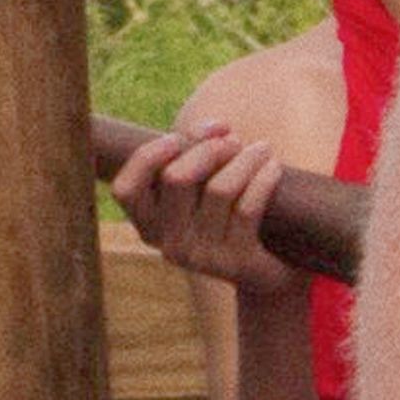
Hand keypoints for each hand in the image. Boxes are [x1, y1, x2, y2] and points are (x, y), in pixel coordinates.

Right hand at [104, 112, 301, 298]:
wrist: (268, 271)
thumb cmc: (227, 214)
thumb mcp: (201, 185)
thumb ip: (196, 152)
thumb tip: (218, 128)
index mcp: (149, 224)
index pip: (126, 190)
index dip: (146, 158)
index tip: (174, 138)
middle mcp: (169, 244)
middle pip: (177, 177)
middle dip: (208, 148)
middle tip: (233, 140)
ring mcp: (201, 257)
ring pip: (219, 188)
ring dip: (244, 159)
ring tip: (262, 149)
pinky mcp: (235, 262)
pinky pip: (248, 207)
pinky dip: (263, 179)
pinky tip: (273, 168)